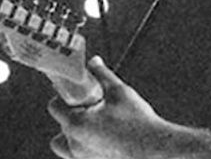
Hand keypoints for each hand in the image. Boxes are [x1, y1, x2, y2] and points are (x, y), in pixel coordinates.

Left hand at [47, 56, 174, 158]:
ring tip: (94, 125)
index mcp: (75, 124)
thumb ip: (101, 74)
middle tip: (92, 106)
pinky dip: (84, 146)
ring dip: (73, 133)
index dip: (64, 96)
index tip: (78, 92)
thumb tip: (93, 61)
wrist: (156, 149)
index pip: (54, 106)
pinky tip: (102, 138)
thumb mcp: (119, 92)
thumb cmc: (139, 121)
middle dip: (72, 113)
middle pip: (61, 124)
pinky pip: (78, 155)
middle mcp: (74, 144)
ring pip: (65, 144)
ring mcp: (81, 158)